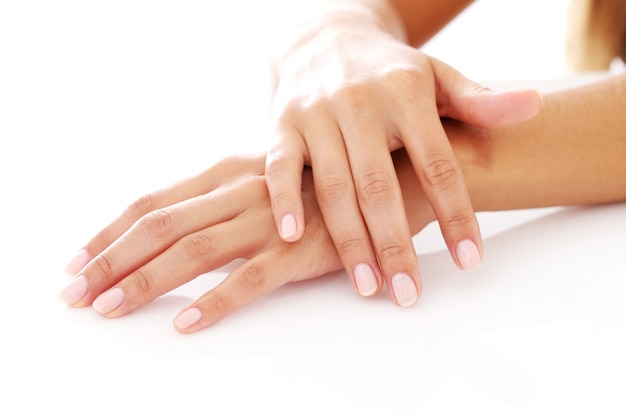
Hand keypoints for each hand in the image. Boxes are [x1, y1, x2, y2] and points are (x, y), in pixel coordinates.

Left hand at [58, 154, 347, 332]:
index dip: (109, 233)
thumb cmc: (316, 188)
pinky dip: (215, 300)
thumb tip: (172, 234)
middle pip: (161, 226)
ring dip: (147, 280)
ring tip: (112, 308)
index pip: (152, 203)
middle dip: (112, 260)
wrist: (383, 183)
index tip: (77, 261)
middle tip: (76, 294)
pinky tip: (186, 321)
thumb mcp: (259, 184)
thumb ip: (219, 202)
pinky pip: (250, 277)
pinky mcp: (299, 251)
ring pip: (195, 249)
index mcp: (224, 174)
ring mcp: (268, 220)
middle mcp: (239, 191)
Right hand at [265, 23, 540, 304]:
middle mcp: (359, 104)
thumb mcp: (436, 76)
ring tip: (368, 285)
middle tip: (409, 293)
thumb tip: (533, 107)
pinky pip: (280, 166)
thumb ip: (478, 100)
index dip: (455, 214)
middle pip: (380, 185)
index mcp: (406, 93)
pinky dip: (285, 201)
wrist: (326, 37)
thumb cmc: (389, 70)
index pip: (437, 164)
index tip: (470, 260)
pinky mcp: (282, 123)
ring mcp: (317, 114)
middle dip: (394, 244)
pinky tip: (293, 237)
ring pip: (333, 185)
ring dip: (349, 239)